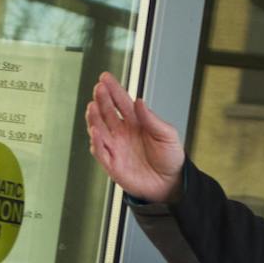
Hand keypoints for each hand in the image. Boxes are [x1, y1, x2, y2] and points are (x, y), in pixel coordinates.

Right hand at [84, 71, 184, 203]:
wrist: (171, 184)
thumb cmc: (170, 158)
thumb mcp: (167, 134)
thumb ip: (152, 119)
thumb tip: (139, 101)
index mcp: (136, 122)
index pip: (121, 102)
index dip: (113, 90)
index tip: (105, 78)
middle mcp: (122, 133)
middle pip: (107, 113)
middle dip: (102, 100)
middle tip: (99, 89)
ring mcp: (116, 148)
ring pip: (99, 130)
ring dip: (94, 118)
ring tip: (92, 106)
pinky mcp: (113, 165)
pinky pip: (100, 152)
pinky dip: (96, 142)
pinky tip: (95, 131)